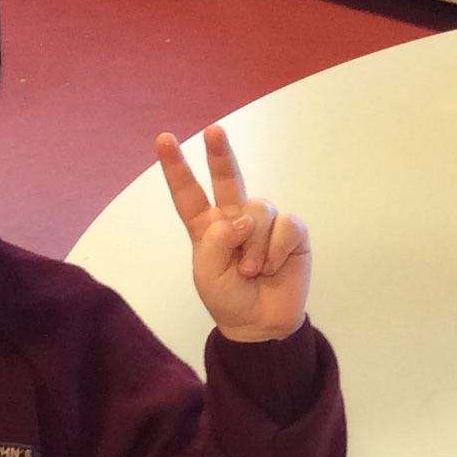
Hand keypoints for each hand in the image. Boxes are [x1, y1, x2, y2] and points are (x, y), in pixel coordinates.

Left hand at [156, 125, 310, 342]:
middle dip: (220, 154)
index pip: (188, 193)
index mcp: (207, 227)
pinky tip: (275, 267)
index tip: (164, 139)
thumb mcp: (207, 274)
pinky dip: (278, 250)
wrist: (261, 324)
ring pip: (259, 210)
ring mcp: (264, 224)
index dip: (176, 167)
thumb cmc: (229, 298)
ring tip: (253, 271)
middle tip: (213, 131)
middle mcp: (234, 218)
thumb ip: (217, 241)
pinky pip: (286, 226)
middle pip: (227, 178)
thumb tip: (243, 219)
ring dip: (255, 247)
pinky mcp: (292, 233)